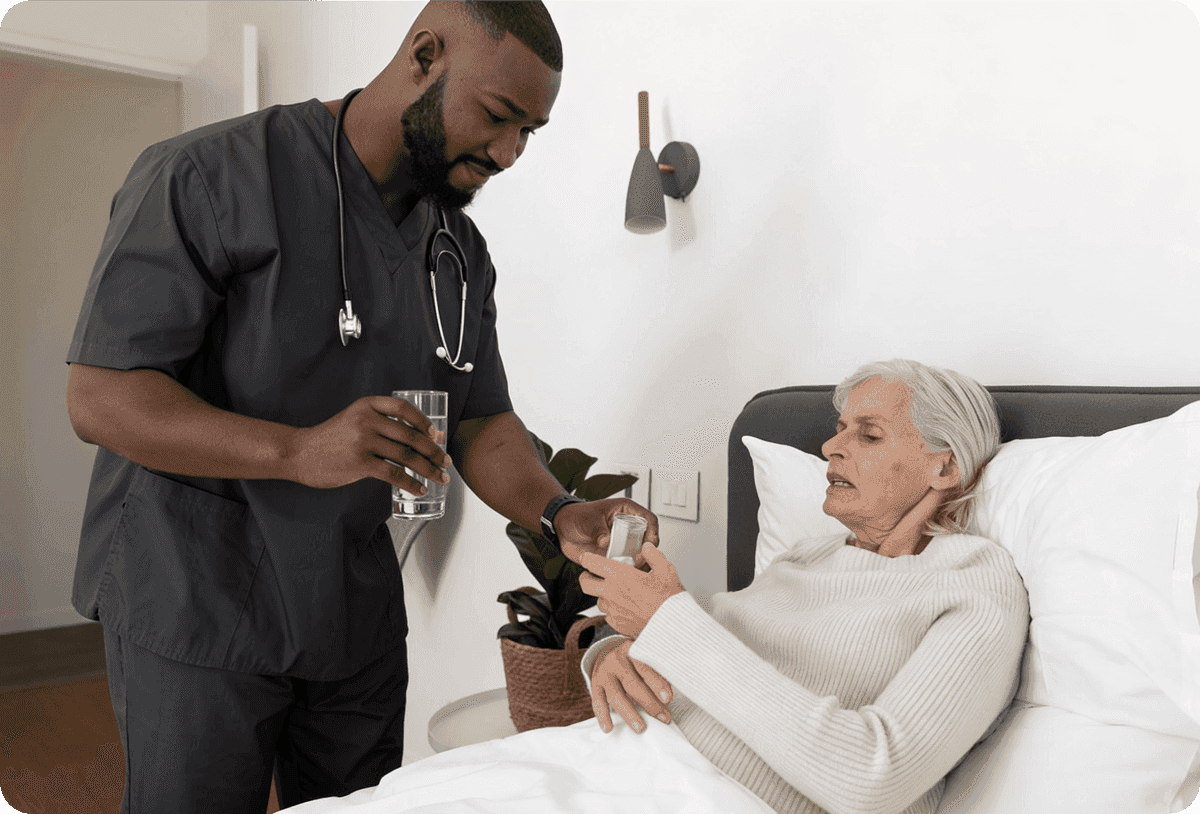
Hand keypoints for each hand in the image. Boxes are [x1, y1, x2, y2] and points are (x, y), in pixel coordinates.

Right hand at [285, 396, 451, 491]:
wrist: (299, 453)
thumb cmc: (329, 438)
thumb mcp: (353, 418)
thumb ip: (377, 422)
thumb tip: (412, 435)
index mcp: (367, 405)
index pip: (404, 409)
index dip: (424, 422)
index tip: (437, 434)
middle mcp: (367, 420)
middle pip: (411, 436)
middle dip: (434, 451)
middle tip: (445, 461)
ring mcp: (364, 441)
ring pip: (406, 456)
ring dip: (428, 469)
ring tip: (439, 477)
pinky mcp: (360, 463)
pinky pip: (394, 474)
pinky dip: (411, 483)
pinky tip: (419, 489)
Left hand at [554, 499, 659, 567]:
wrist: (562, 529)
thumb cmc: (576, 516)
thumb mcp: (588, 520)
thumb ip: (598, 530)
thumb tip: (605, 541)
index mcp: (625, 512)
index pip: (648, 520)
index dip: (653, 532)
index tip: (650, 544)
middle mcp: (626, 527)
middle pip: (647, 540)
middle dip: (647, 552)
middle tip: (640, 561)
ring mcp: (621, 542)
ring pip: (638, 554)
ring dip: (637, 563)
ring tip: (632, 571)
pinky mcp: (614, 554)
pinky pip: (625, 563)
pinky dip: (626, 570)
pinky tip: (622, 576)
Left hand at [579, 544, 683, 637]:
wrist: (673, 627)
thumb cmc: (669, 600)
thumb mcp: (666, 570)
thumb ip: (653, 555)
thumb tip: (647, 548)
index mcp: (620, 575)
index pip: (591, 563)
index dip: (587, 558)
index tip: (589, 557)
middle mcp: (611, 593)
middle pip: (585, 583)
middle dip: (586, 577)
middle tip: (594, 574)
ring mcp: (612, 610)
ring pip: (597, 600)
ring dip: (603, 595)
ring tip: (618, 592)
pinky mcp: (616, 625)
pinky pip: (608, 615)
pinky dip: (613, 610)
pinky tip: (626, 607)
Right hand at [591, 639, 673, 733]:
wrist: (605, 652)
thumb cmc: (632, 660)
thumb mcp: (642, 656)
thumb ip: (654, 671)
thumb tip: (668, 698)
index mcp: (631, 651)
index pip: (645, 668)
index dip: (657, 684)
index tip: (668, 699)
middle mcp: (616, 661)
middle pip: (633, 684)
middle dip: (650, 703)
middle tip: (663, 717)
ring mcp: (604, 674)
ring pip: (616, 696)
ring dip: (630, 714)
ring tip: (640, 727)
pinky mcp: (595, 685)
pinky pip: (597, 702)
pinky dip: (603, 716)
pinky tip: (609, 728)